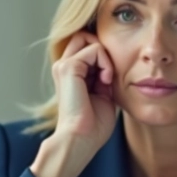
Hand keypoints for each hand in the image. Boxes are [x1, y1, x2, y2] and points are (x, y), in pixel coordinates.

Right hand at [52, 31, 117, 152]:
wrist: (82, 139)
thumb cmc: (93, 125)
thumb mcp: (103, 95)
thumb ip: (104, 77)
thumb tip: (113, 64)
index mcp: (70, 74)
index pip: (86, 45)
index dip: (103, 55)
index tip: (110, 77)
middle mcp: (63, 66)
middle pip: (85, 36)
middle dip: (102, 49)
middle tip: (109, 74)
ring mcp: (63, 65)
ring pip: (90, 39)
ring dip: (106, 57)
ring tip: (107, 80)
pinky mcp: (68, 67)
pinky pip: (94, 48)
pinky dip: (106, 63)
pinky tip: (105, 81)